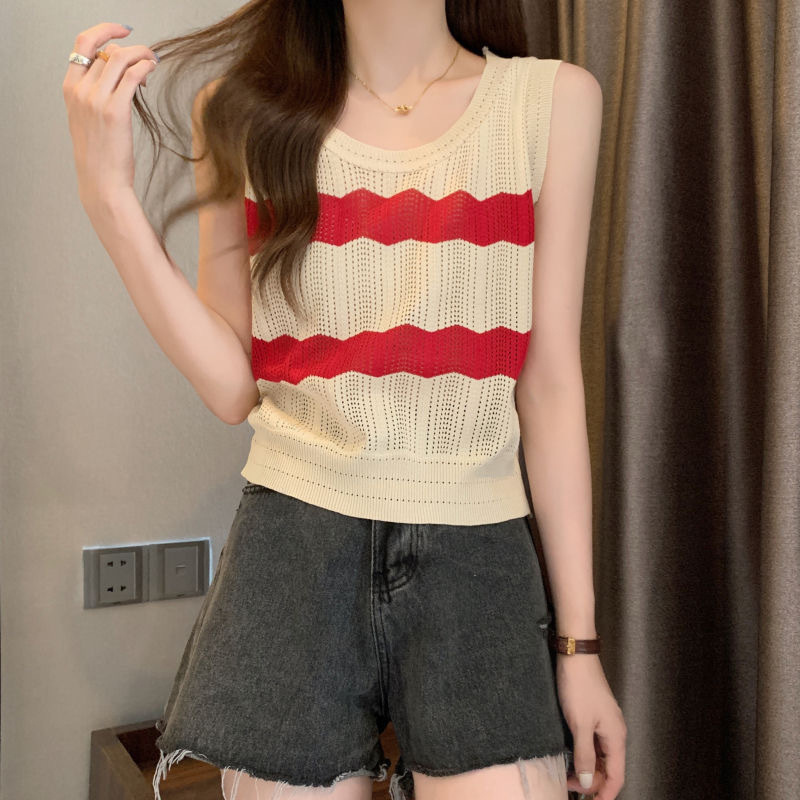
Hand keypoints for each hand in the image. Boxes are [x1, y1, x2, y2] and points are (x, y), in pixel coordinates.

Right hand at [62, 22, 158, 209]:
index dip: (104, 31)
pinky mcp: (115, 111)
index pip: (82, 44)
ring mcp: (96, 100)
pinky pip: (133, 76)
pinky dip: (145, 66)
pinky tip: (152, 70)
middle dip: (132, 48)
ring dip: (142, 54)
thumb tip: (119, 75)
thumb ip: (96, 94)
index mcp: (70, 89)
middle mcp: (80, 90)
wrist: (102, 182)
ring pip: (121, 58)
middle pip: (108, 50)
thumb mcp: (89, 119)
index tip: (123, 31)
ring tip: (153, 63)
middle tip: (148, 56)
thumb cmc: (100, 155)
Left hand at [556, 653, 626, 798]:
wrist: (575, 655)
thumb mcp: (579, 724)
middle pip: (608, 768)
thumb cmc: (579, 684)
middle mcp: (614, 731)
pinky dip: (584, 753)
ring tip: (568, 773)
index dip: (604, 793)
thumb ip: (584, 755)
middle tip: (569, 785)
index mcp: (616, 736)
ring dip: (587, 767)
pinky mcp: (595, 714)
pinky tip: (571, 754)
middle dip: (592, 781)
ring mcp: (605, 722)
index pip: (616, 776)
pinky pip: (594, 742)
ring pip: (600, 755)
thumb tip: (588, 781)